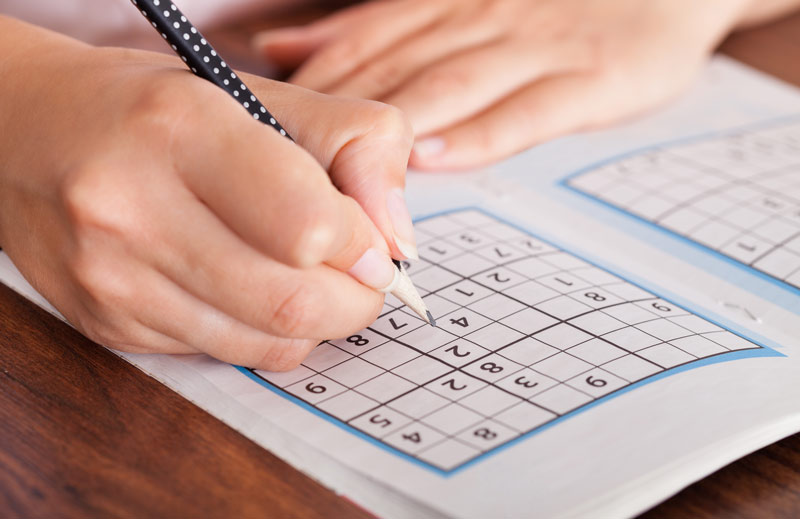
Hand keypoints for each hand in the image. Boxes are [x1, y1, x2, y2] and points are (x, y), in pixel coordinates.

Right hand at [0, 20, 413, 369]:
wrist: (30, 133)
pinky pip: (224, 355)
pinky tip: (249, 289)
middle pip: (295, 303)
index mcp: (182, 129)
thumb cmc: (160, 111)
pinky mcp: (106, 324)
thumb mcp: (262, 95)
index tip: (373, 243)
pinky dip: (261, 333)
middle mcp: (131, 207)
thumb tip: (398, 241)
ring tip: (311, 281)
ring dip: (316, 323)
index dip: (363, 245)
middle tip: (363, 279)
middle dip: (357, 301)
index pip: (309, 226)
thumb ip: (354, 146)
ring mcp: (111, 277)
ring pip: (265, 344)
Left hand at [256, 0, 751, 169]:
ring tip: (348, 166)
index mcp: (447, 1)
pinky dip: (480, 135)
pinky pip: (528, 112)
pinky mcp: (592, 80)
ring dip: (397, 124)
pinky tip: (438, 158)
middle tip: (291, 162)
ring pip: (451, 85)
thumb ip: (373, 27)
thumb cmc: (553, 4)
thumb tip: (287, 48)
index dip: (315, 81)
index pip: (364, 38)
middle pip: (396, 65)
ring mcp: (539, 47)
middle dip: (339, 115)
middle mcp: (484, 18)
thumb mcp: (453, 0)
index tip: (268, 121)